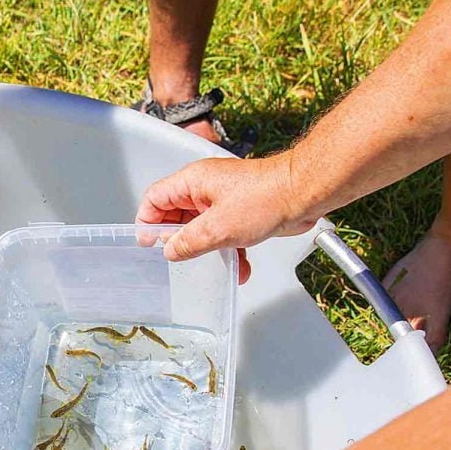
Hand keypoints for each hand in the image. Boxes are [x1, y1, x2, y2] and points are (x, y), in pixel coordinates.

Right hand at [136, 153, 317, 261]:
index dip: (147, 221)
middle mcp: (204, 188)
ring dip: (207, 250)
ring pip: (201, 228)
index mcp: (192, 182)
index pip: (155, 198)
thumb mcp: (218, 228)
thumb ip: (188, 242)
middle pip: (176, 215)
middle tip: (180, 257)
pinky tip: (239, 267)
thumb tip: (171, 250)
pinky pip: (223, 234)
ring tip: (212, 265)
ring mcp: (222, 200)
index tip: (148, 243)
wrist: (303, 194)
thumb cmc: (266, 196)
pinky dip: (228, 251)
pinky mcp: (240, 212)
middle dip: (179, 240)